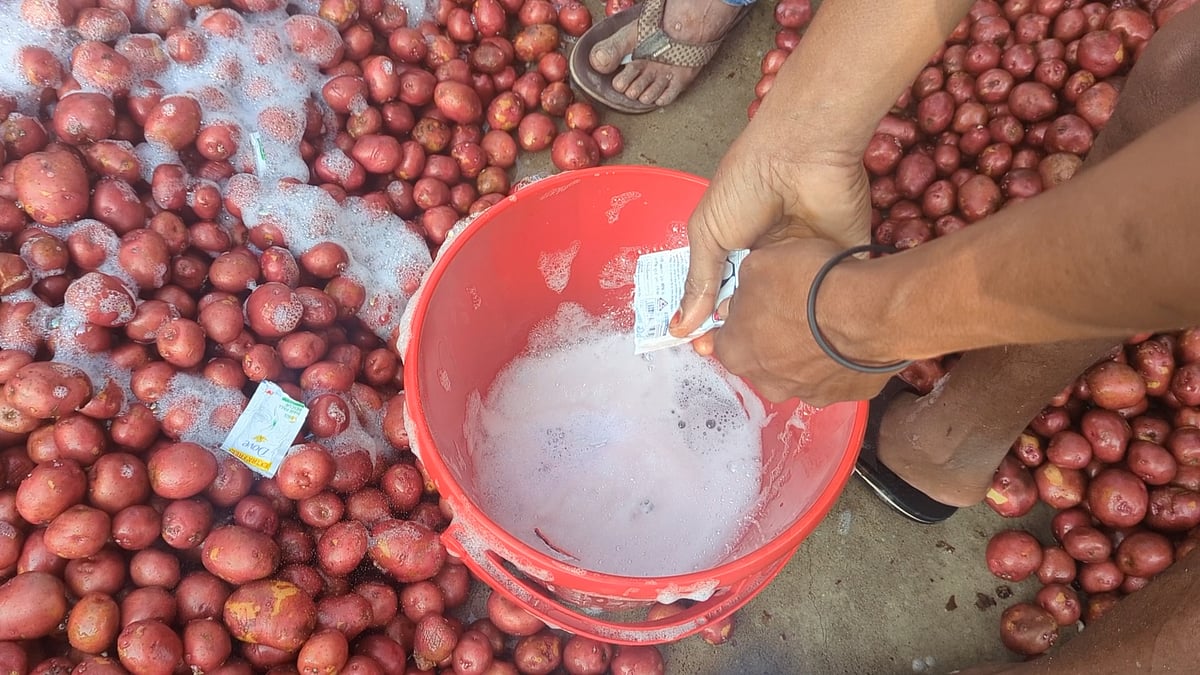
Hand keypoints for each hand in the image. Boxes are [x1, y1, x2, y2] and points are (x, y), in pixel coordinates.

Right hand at [671, 120, 872, 336]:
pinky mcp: (846, 260)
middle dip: (753, 332)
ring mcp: (811, 262)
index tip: (708, 349)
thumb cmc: (745, 186)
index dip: (720, 324)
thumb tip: (680, 327)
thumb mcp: (709, 232)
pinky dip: (827, 316)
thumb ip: (699, 281)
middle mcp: (776, 261)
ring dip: (789, 330)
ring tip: (774, 355)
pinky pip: (837, 296)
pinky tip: (813, 341)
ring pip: (799, 308)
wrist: (800, 153)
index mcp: (742, 252)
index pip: (731, 298)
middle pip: (765, 309)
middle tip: (742, 357)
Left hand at [701, 238, 894, 405]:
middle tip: (792, 308)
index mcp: (736, 352)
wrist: (868, 309)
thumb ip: (744, 283)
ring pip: (799, 369)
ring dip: (806, 349)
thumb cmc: (810, 286)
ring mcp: (807, 392)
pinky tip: (846, 333)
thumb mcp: (758, 264)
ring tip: (824, 319)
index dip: (740, 317)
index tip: (754, 304)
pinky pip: (835, 374)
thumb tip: (749, 286)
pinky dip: (837, 358)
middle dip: (772, 336)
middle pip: (761, 357)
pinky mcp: (845, 394)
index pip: (724, 338)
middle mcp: (767, 381)